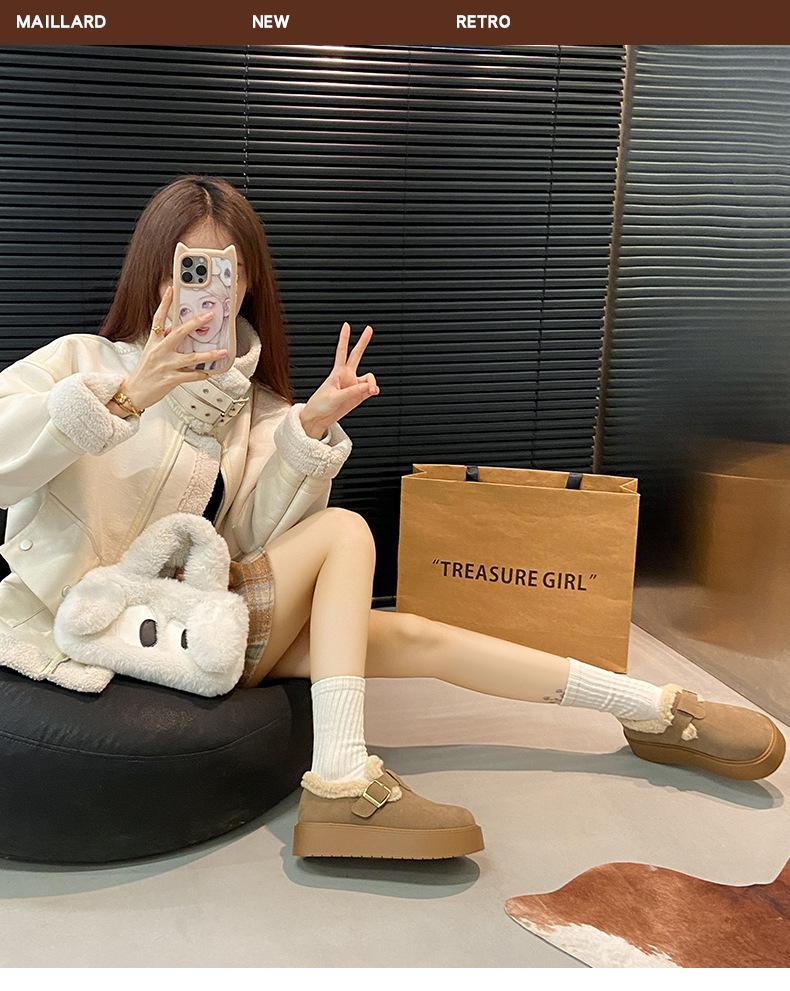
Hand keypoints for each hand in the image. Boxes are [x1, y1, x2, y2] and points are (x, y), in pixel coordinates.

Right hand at [119, 286, 229, 411]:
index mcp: (153, 342)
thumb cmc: (143, 373)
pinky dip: (200, 374)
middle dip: (196, 323)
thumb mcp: (150, 353)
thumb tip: (173, 331)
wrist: (133, 392)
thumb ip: (162, 341)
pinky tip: (208, 373)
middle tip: (210, 316)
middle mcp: (159, 351)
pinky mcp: (170, 379)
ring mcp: (165, 365)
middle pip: (179, 332)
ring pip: (191, 357)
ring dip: (209, 355)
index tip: (171, 289)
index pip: (158, 318)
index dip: (164, 303)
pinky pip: (190, 376)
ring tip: (222, 352)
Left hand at [300, 321, 379, 437]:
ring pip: (369, 377)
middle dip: (363, 342)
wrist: (318, 418)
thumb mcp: (336, 397)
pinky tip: (373, 393)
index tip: (346, 325)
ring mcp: (353, 385)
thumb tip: (370, 388)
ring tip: (371, 391)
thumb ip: (354, 392)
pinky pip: (371, 389)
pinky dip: (374, 390)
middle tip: (369, 328)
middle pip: (356, 355)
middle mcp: (347, 376)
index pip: (342, 351)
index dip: (344, 338)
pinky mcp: (358, 396)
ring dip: (372, 383)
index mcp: (337, 373)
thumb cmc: (320, 405)